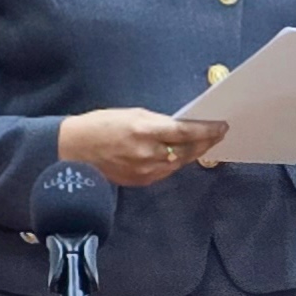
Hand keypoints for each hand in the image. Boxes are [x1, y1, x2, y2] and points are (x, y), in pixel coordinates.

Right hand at [59, 106, 229, 186]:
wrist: (73, 149)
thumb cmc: (101, 125)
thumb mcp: (131, 114)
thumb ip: (159, 122)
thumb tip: (182, 127)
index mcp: (145, 130)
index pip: (186, 132)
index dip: (207, 130)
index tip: (222, 126)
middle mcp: (148, 153)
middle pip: (188, 150)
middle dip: (206, 142)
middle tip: (219, 134)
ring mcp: (145, 170)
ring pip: (179, 163)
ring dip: (194, 153)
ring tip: (205, 143)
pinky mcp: (141, 181)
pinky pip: (166, 171)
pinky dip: (176, 162)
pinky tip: (182, 154)